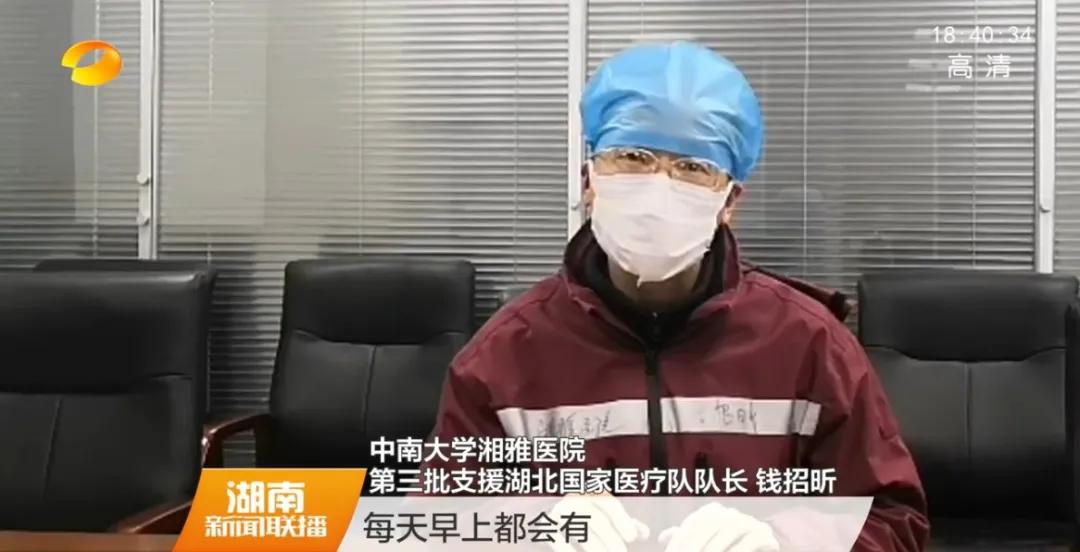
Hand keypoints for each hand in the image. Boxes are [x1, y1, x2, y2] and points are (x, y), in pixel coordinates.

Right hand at [547, 493, 648, 551]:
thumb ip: (627, 523)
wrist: (555, 512)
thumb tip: (644, 533)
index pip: (609, 505)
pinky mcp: (549, 527)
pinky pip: (561, 542)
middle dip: (610, 539)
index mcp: (594, 494)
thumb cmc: (591, 516)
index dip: (622, 520)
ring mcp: (560, 513)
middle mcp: (576, 500)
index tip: (632, 538)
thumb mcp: (609, 514)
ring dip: (595, 548)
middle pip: (596, 520)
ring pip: (580, 532)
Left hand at [658, 503, 779, 551]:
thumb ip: (683, 539)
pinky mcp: (766, 534)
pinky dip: (739, 550)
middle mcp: (732, 513)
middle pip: (711, 522)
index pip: (694, 520)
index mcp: (714, 512)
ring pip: (730, 528)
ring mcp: (750, 521)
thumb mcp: (701, 546)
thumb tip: (663, 537)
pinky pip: (753, 539)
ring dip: (716, 545)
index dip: (682, 537)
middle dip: (696, 542)